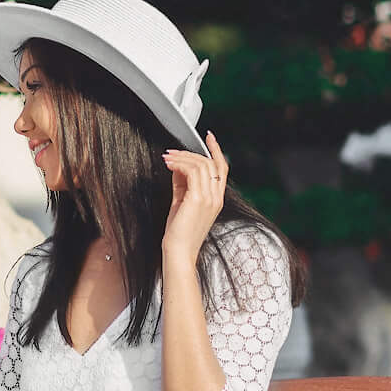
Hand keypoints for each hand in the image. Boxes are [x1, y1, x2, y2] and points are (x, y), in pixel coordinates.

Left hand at [161, 131, 227, 263]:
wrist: (178, 253)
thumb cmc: (179, 234)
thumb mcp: (181, 203)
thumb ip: (182, 185)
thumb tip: (178, 167)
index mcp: (216, 199)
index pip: (222, 168)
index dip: (217, 150)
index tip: (209, 137)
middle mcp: (216, 197)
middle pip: (210, 163)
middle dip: (190, 153)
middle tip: (172, 152)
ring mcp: (209, 198)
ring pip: (201, 165)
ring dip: (182, 158)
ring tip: (168, 158)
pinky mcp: (198, 199)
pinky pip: (192, 172)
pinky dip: (180, 165)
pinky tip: (170, 165)